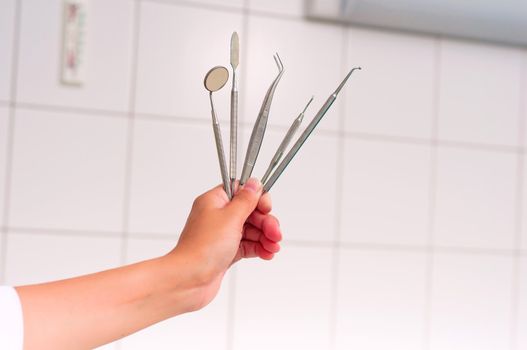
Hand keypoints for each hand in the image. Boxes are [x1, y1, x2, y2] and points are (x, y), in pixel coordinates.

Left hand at [171, 178, 281, 308]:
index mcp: (214, 202)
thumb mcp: (230, 218)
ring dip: (266, 237)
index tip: (266, 208)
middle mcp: (217, 216)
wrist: (189, 280)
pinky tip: (268, 253)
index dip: (257, 199)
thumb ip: (246, 200)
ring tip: (273, 247)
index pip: (241, 191)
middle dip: (266, 223)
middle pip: (250, 212)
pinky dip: (259, 248)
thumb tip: (254, 183)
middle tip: (275, 234)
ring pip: (251, 230)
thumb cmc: (203, 248)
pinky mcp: (226, 252)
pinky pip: (248, 245)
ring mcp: (222, 235)